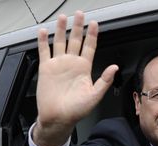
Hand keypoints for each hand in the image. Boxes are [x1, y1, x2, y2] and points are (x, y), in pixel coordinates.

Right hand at [34, 11, 118, 145]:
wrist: (58, 118)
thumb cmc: (77, 110)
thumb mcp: (95, 96)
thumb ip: (104, 80)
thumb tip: (114, 68)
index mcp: (84, 69)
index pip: (89, 47)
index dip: (92, 35)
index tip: (94, 24)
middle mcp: (72, 64)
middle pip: (75, 40)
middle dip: (78, 27)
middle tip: (79, 14)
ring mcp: (59, 65)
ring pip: (60, 42)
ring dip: (61, 30)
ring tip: (63, 18)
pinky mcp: (46, 68)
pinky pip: (44, 51)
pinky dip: (43, 41)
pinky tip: (44, 32)